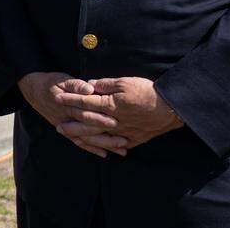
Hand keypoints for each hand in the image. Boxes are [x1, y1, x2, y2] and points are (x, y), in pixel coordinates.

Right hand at [18, 72, 125, 157]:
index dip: (99, 118)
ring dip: (103, 145)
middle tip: (124, 140)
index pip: (85, 113)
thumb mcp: (62, 79)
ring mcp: (65, 126)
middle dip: (106, 136)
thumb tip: (89, 89)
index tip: (115, 122)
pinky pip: (78, 142)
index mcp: (67, 105)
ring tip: (121, 150)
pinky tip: (104, 154)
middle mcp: (66, 118)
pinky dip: (91, 149)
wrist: (34, 90)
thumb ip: (76, 85)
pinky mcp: (65, 130)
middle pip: (88, 129)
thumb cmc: (51, 82)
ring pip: (85, 139)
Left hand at [55, 77, 183, 148]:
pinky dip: (105, 147)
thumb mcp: (125, 82)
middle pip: (87, 123)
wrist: (171, 109)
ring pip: (98, 137)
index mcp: (110, 105)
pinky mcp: (133, 139)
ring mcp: (123, 132)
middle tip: (58, 126)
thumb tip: (90, 85)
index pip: (85, 102)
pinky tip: (98, 149)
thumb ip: (106, 85)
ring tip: (71, 137)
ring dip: (83, 137)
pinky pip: (115, 145)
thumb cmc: (148, 92)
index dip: (71, 100)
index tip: (57, 97)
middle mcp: (114, 121)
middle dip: (71, 124)